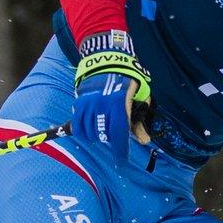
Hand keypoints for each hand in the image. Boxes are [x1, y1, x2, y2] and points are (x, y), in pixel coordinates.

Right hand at [72, 32, 151, 164]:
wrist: (106, 59)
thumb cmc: (127, 79)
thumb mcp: (140, 96)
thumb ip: (141, 119)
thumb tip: (144, 141)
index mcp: (119, 104)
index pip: (119, 134)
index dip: (120, 151)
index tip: (121, 163)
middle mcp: (101, 106)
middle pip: (104, 135)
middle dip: (110, 139)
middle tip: (115, 134)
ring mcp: (88, 105)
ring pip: (89, 133)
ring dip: (97, 136)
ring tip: (103, 129)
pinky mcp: (78, 103)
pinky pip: (78, 126)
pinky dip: (84, 132)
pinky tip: (90, 130)